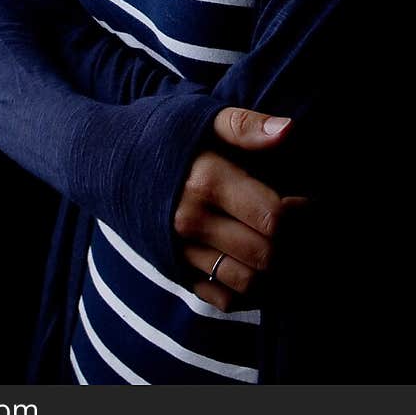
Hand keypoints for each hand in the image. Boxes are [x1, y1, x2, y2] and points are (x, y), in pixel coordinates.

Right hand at [174, 107, 308, 311]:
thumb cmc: (158, 132)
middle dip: (300, 248)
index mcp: (206, 181)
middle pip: (267, 255)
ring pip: (248, 283)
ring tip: (297, 253)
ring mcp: (182, 251)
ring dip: (280, 274)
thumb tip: (290, 130)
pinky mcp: (174, 268)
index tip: (314, 203)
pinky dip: (249, 293)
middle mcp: (193, 223)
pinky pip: (221, 297)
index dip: (305, 216)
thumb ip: (245, 126)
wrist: (101, 159)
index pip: (273, 217)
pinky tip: (264, 271)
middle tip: (314, 233)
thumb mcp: (199, 117)